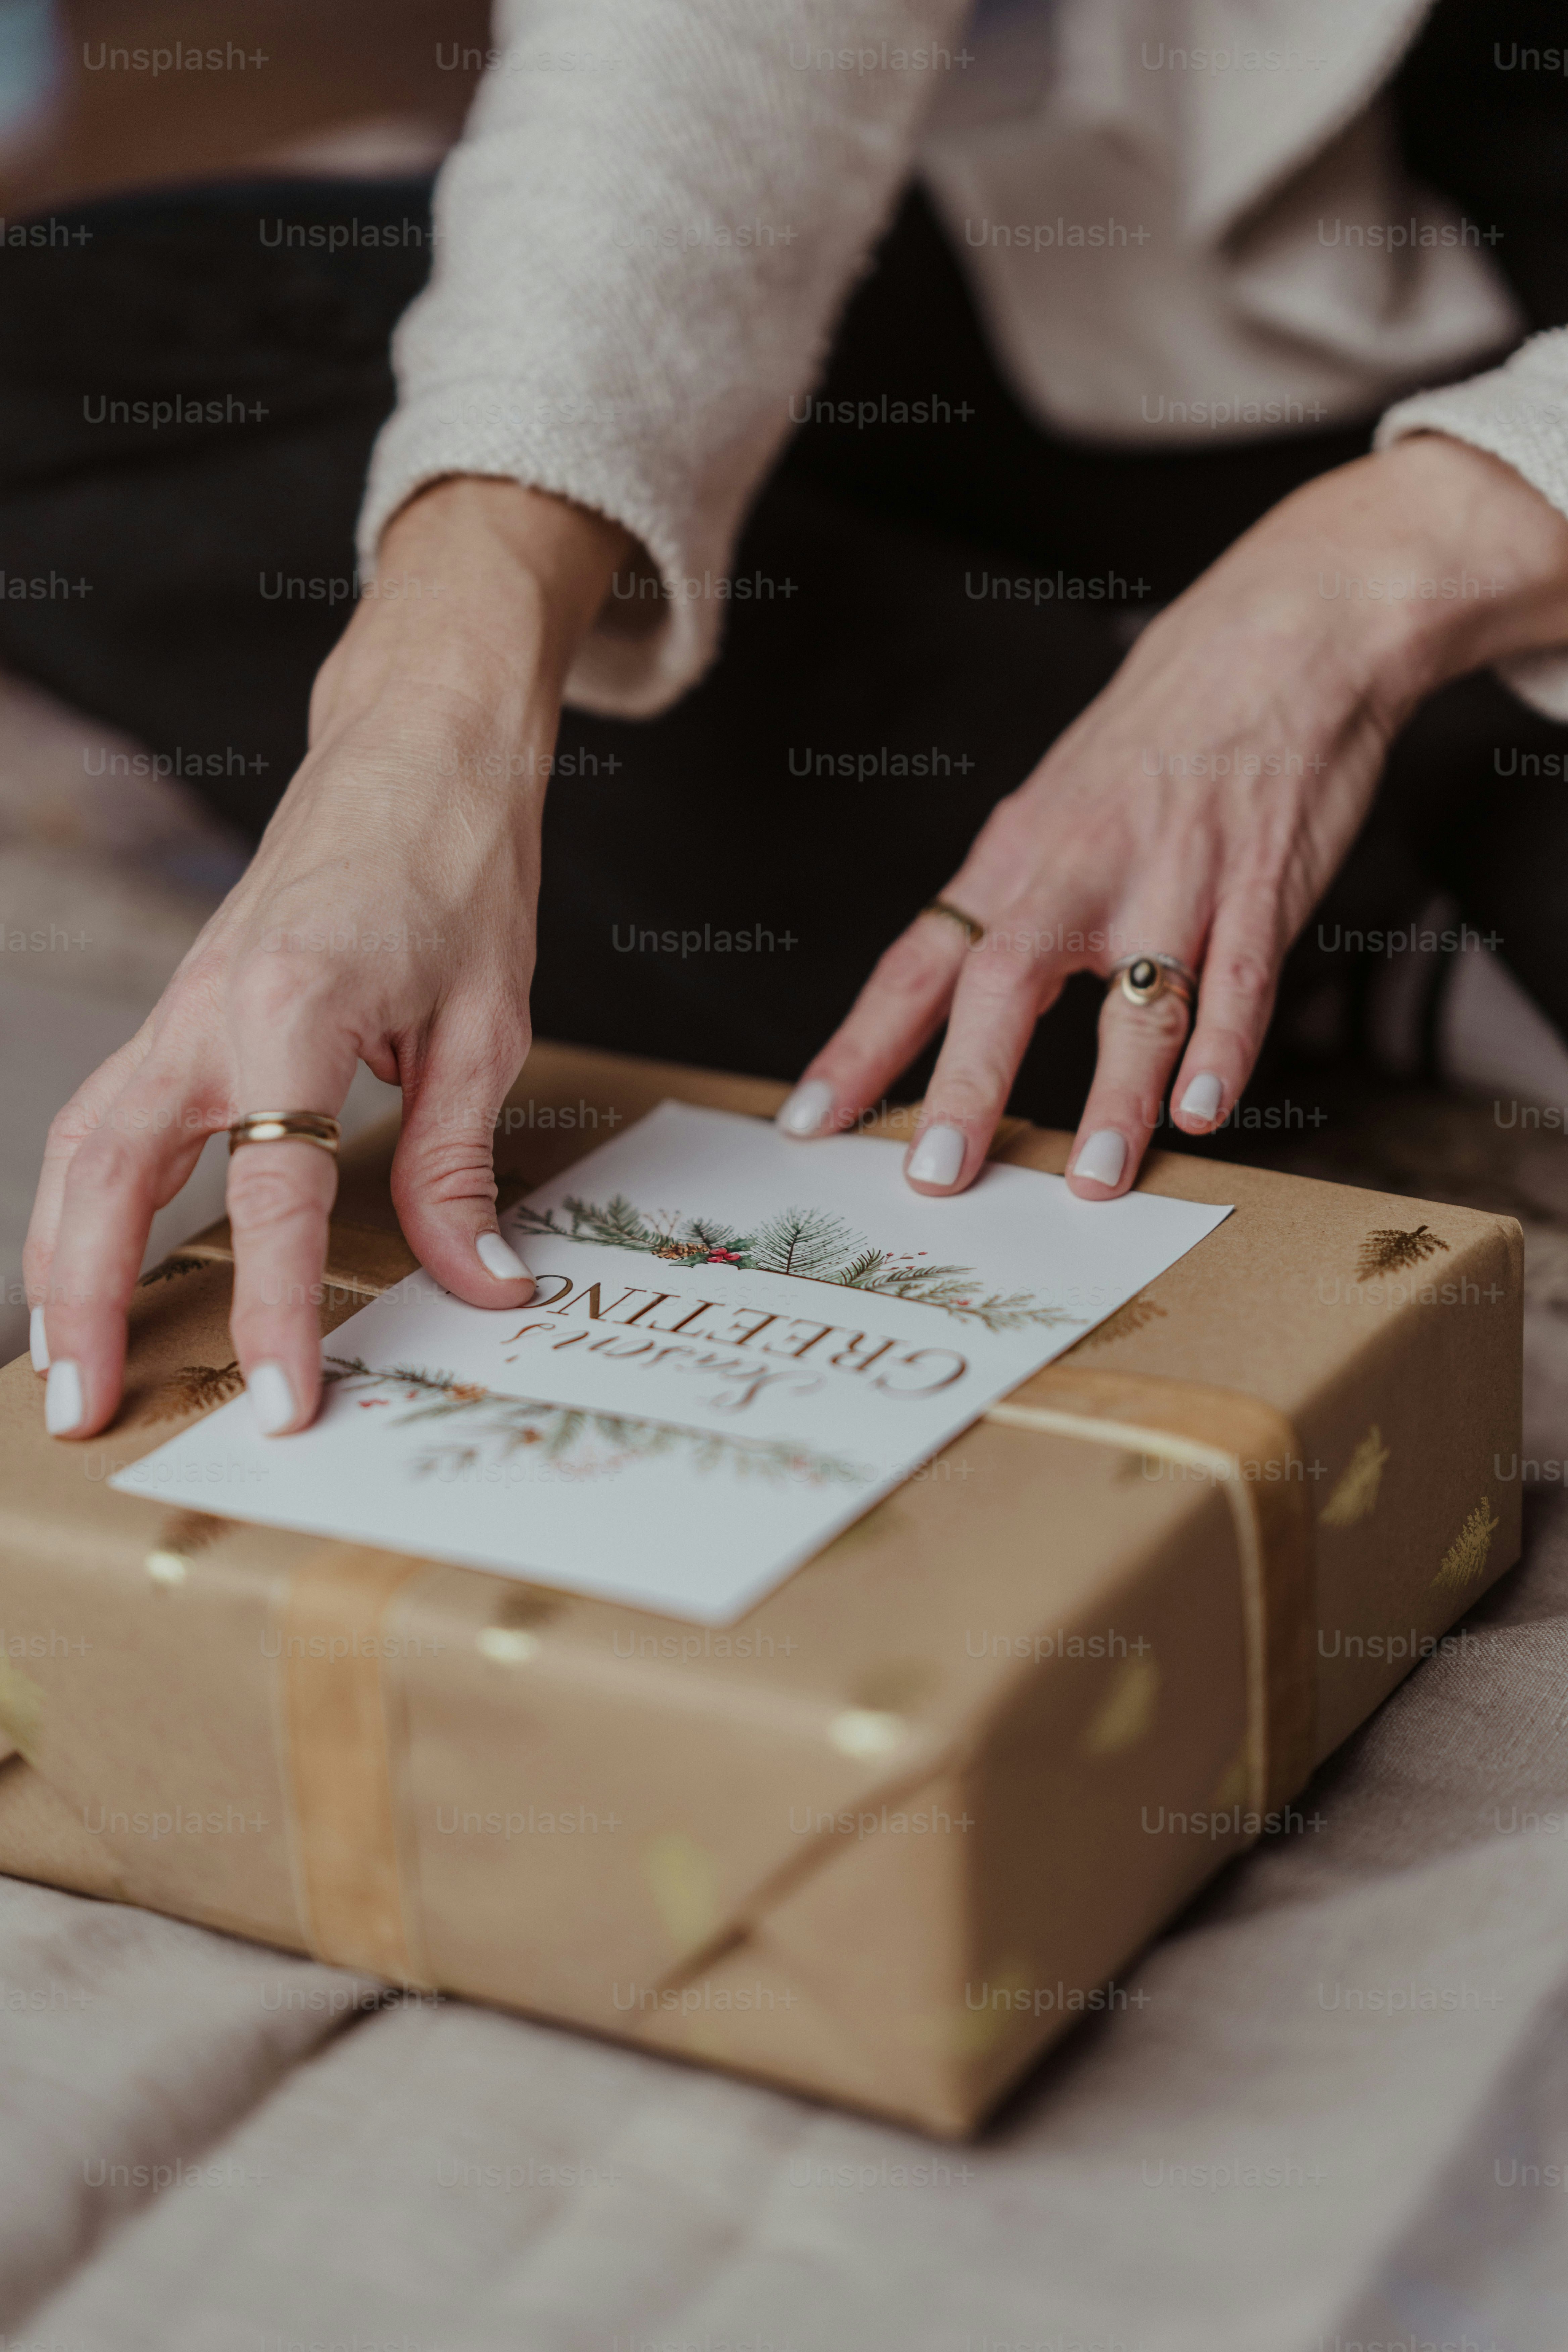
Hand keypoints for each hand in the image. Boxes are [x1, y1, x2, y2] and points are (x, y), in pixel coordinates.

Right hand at [25, 478, 628, 1438]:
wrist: (420, 750)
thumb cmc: (459, 865)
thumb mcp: (487, 1024)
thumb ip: (460, 1163)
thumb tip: (481, 1285)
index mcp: (292, 1003)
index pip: (271, 1191)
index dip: (275, 1306)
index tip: (282, 1396)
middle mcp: (207, 1005)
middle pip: (107, 1170)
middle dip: (86, 1298)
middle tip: (84, 1409)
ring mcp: (180, 1006)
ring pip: (82, 1146)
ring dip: (62, 1258)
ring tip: (68, 1367)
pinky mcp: (182, 1011)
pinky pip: (110, 1116)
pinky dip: (87, 1198)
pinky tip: (95, 1263)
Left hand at [776, 436, 1567, 1197]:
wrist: (1281, 635)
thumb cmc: (1158, 737)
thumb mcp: (1056, 808)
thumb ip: (1015, 905)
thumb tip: (960, 1001)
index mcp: (1017, 856)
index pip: (917, 962)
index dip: (859, 1046)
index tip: (808, 1122)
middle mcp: (1082, 869)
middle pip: (1004, 982)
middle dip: (967, 1084)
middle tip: (940, 1173)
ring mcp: (1175, 878)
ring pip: (1135, 1003)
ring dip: (1115, 1098)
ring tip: (1098, 1181)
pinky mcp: (1261, 884)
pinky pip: (1238, 979)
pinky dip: (1223, 1050)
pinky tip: (1203, 1112)